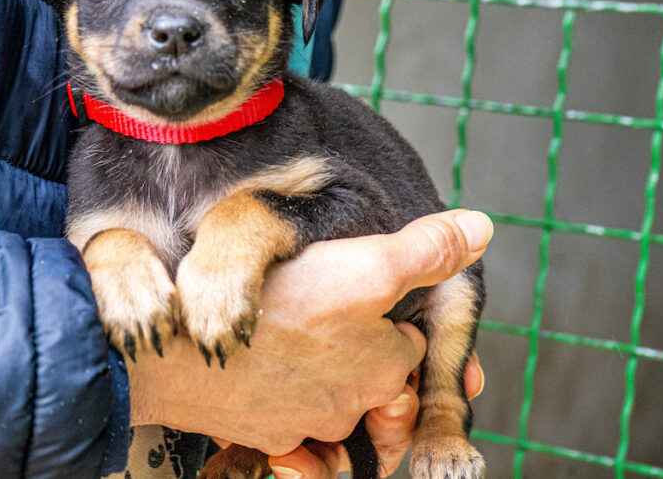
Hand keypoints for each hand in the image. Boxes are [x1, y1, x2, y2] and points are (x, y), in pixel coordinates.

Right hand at [126, 209, 491, 456]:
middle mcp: (351, 410)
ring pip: (324, 395)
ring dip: (314, 371)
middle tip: (316, 308)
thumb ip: (427, 251)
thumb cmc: (277, 306)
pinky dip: (277, 393)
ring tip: (285, 331)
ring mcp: (303, 427)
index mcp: (385, 369)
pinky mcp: (260, 433)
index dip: (385, 312)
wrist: (179, 351)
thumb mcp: (365, 267)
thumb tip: (483, 228)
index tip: (355, 293)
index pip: (405, 341)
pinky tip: (260, 362)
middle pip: (366, 372)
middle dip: (351, 346)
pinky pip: (283, 417)